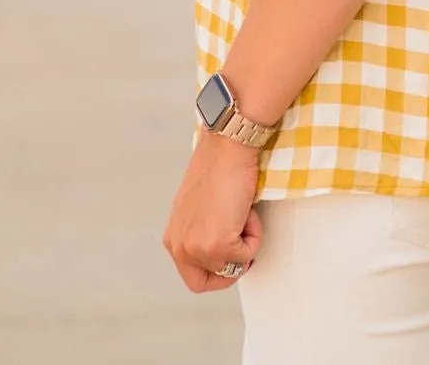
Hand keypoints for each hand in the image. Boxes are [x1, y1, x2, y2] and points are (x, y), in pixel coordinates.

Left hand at [164, 133, 262, 293]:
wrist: (227, 147)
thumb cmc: (218, 168)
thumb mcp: (199, 210)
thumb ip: (201, 233)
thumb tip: (222, 251)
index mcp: (173, 238)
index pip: (193, 277)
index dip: (217, 273)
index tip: (232, 258)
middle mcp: (179, 247)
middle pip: (208, 281)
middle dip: (231, 267)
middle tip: (243, 245)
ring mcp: (196, 248)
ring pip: (232, 267)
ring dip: (246, 242)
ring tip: (242, 212)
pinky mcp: (217, 245)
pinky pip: (247, 255)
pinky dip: (255, 235)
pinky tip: (246, 209)